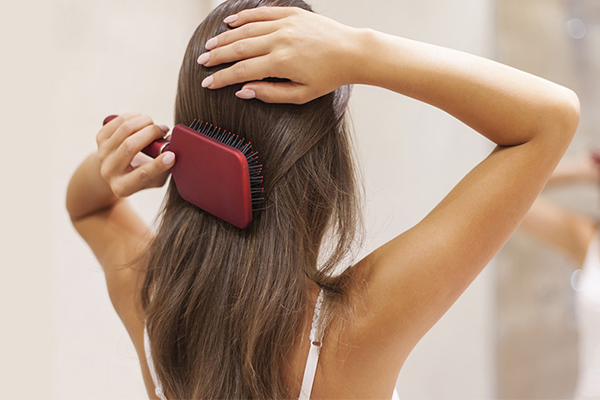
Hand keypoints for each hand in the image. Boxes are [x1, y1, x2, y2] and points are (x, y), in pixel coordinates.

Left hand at [96, 113, 174, 197]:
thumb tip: (173, 149)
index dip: (158, 165)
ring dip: (144, 122)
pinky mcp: (100, 139)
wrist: (117, 171)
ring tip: (154, 125)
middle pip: (130, 146)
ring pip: (124, 129)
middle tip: (165, 130)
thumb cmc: (142, 175)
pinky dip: (134, 117)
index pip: (141, 175)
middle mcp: (109, 171)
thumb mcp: (155, 179)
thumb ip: (165, 168)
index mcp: (123, 187)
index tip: (172, 155)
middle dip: (151, 133)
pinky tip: (143, 120)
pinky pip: (119, 121)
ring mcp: (102, 153)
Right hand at [198, 7, 361, 103]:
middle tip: (201, 62)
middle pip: (238, 48)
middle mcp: (280, 40)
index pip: (241, 70)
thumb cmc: (329, 77)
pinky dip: (244, 17)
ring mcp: (285, 24)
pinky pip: (261, 13)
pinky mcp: (292, 13)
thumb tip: (244, 91)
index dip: (221, 77)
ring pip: (246, 30)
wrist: (352, 52)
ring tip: (210, 46)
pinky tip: (230, 22)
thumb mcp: (301, 95)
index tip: (207, 83)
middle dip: (217, 57)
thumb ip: (270, 94)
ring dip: (225, 38)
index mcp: (281, 63)